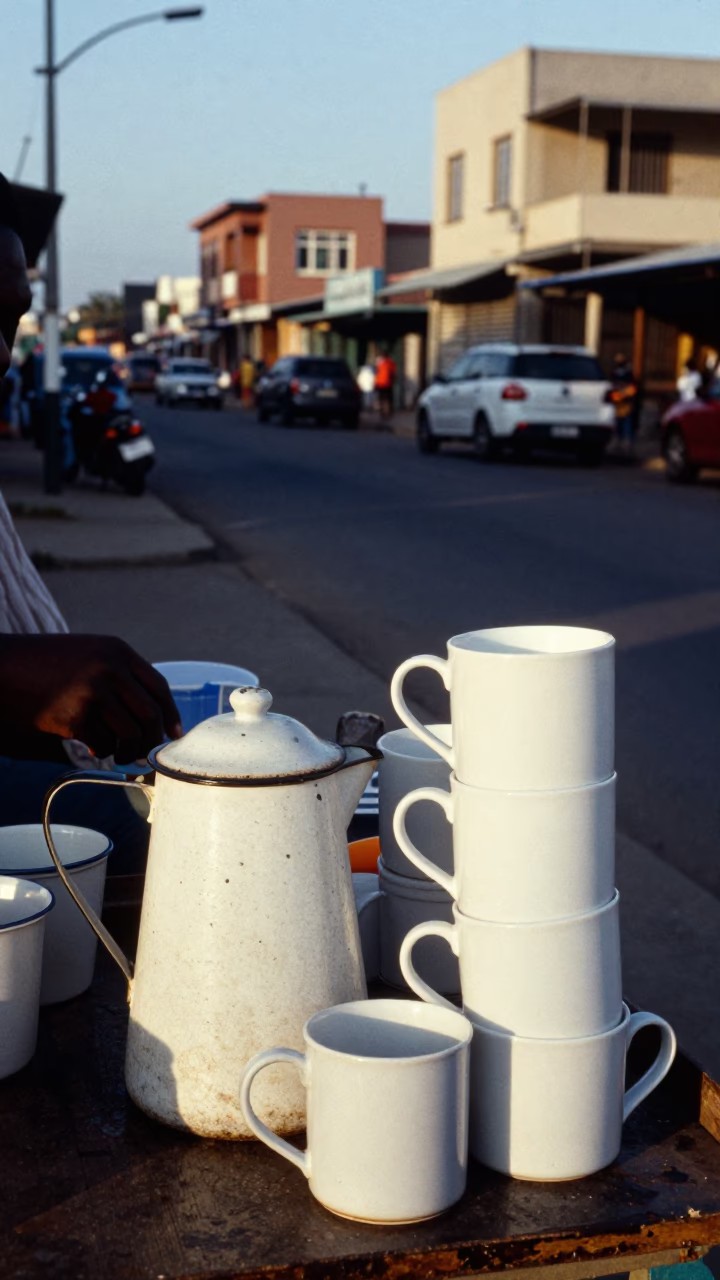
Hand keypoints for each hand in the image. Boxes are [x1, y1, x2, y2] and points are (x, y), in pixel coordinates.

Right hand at [0, 634, 181, 763]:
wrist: (1, 666)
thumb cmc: (42, 666)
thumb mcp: (87, 656)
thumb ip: (117, 676)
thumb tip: (148, 718)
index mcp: (116, 650)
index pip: (158, 686)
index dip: (170, 713)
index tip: (174, 733)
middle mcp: (111, 666)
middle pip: (150, 714)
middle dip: (151, 740)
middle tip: (145, 754)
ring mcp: (94, 689)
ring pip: (130, 732)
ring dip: (127, 750)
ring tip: (118, 755)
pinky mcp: (75, 713)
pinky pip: (101, 742)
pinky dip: (100, 750)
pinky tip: (89, 745)